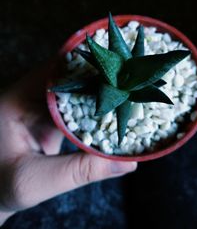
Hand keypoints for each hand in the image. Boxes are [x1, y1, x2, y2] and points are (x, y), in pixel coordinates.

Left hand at [0, 65, 136, 224]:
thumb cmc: (1, 188)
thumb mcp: (35, 182)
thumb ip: (78, 172)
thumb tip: (127, 163)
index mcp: (17, 100)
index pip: (55, 70)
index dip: (85, 64)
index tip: (115, 65)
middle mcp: (29, 95)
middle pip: (69, 75)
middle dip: (98, 76)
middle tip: (128, 77)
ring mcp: (41, 105)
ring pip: (75, 89)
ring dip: (98, 90)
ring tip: (126, 89)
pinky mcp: (51, 116)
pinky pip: (76, 105)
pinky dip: (94, 106)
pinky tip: (112, 109)